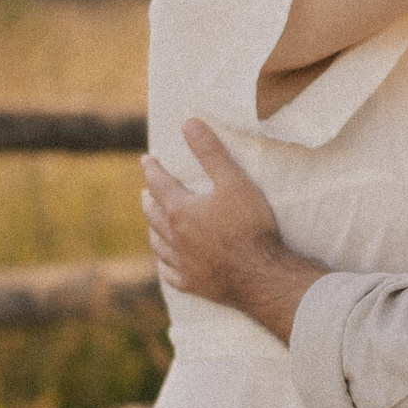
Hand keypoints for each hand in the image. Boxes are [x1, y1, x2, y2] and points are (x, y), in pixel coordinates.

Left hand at [141, 120, 320, 338]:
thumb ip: (211, 153)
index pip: (159, 184)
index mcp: (181, 211)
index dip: (152, 169)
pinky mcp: (192, 284)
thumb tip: (189, 124)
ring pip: (158, 244)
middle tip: (147, 191)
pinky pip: (169, 272)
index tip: (146, 159)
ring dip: (153, 230)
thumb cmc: (249, 227)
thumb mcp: (234, 182)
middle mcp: (174, 238)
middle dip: (149, 199)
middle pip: (153, 215)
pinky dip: (165, 262)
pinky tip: (167, 262)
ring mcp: (182, 263)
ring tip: (154, 223)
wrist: (260, 276)